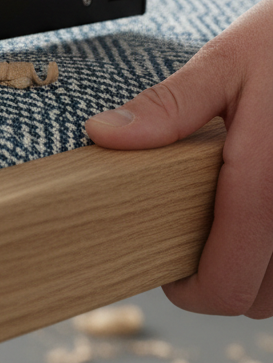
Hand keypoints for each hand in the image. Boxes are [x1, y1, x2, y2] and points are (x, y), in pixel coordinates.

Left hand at [86, 0, 272, 315]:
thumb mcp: (225, 64)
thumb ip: (168, 107)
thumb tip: (105, 135)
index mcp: (266, 182)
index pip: (229, 282)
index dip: (191, 292)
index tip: (170, 273)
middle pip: (261, 297)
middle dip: (224, 280)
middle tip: (195, 236)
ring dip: (259, 269)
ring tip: (229, 221)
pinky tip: (262, 210)